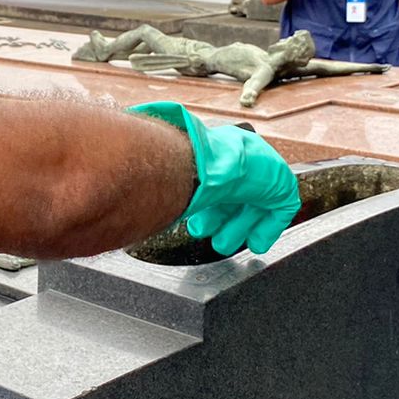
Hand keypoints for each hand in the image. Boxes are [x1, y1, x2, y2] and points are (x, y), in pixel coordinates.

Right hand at [130, 102, 301, 255]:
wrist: (208, 163)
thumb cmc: (181, 167)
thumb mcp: (164, 177)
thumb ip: (153, 181)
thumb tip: (116, 182)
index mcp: (214, 154)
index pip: (216, 183)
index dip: (210, 206)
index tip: (200, 223)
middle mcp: (238, 160)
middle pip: (236, 196)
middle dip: (224, 220)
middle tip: (214, 238)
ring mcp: (261, 172)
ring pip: (255, 205)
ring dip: (239, 228)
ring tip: (226, 244)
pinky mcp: (282, 185)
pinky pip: (282, 209)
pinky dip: (268, 228)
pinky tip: (258, 243)